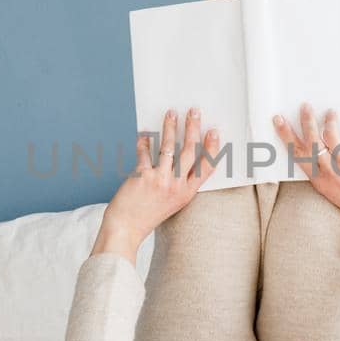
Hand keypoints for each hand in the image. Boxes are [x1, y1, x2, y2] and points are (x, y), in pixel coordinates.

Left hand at [91, 109, 220, 262]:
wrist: (126, 228)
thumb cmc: (148, 214)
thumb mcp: (172, 202)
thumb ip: (178, 182)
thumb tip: (177, 151)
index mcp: (187, 193)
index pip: (206, 167)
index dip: (212, 148)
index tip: (214, 132)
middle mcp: (176, 186)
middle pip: (189, 151)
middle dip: (193, 128)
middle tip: (194, 112)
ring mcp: (160, 181)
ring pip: (169, 147)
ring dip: (170, 127)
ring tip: (171, 114)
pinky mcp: (142, 177)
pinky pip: (145, 153)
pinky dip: (143, 142)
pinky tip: (143, 134)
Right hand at [273, 104, 339, 234]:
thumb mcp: (331, 189)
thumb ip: (324, 170)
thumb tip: (320, 141)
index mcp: (318, 180)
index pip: (297, 153)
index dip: (286, 135)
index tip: (278, 119)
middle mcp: (330, 172)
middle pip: (312, 140)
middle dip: (306, 120)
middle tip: (305, 106)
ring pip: (332, 135)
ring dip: (330, 120)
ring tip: (331, 113)